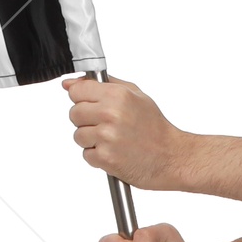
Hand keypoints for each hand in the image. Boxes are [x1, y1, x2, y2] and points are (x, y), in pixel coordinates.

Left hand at [62, 74, 187, 188]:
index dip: (81, 98)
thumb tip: (69, 83)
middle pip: (74, 113)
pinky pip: (86, 154)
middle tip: (106, 125)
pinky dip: (97, 156)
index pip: (76, 90)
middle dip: (86, 120)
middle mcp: (110, 114)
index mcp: (117, 95)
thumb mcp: (135, 95)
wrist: (171, 157)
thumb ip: (103, 84)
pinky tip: (115, 152)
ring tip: (112, 140)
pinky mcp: (105, 158)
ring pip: (78, 135)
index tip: (90, 104)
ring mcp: (107, 137)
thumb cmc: (154, 127)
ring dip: (91, 140)